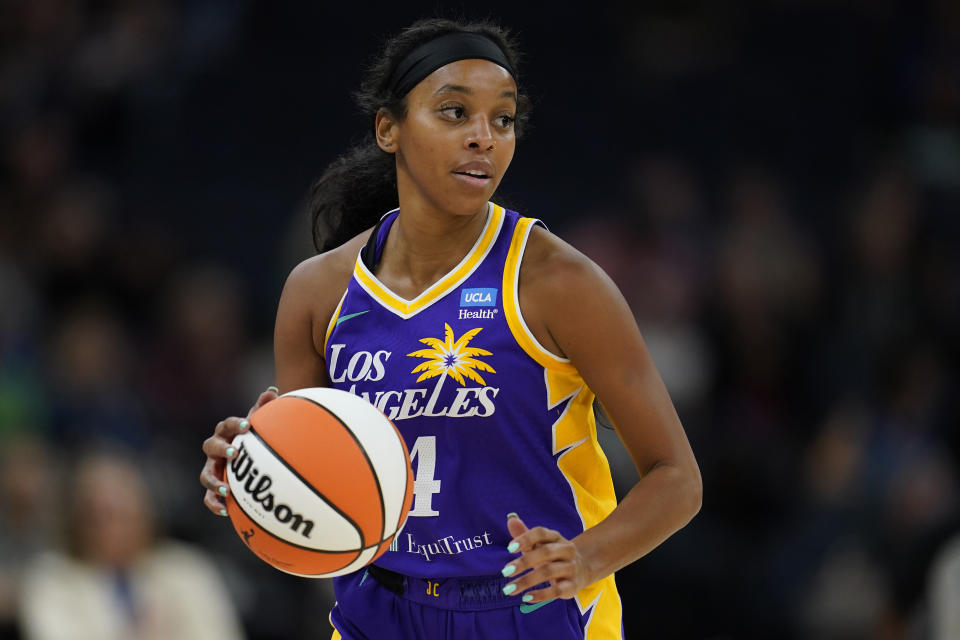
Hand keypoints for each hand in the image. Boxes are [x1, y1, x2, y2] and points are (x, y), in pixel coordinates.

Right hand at [199, 387, 278, 515]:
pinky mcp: (214, 486)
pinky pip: (208, 497)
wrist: (246, 455)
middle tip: (235, 453)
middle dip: (221, 449)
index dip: (236, 425)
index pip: (227, 425)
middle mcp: (215, 449)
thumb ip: (263, 408)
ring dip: (214, 482)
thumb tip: (272, 391)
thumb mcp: (259, 423)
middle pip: (210, 446)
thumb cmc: (253, 437)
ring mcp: (212, 468)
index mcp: (226, 432)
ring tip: (226, 490)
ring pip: (205, 474)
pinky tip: (226, 511)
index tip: (248, 426)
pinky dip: (214, 503)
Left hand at [500, 513, 591, 603]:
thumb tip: (511, 519)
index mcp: (556, 537)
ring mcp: (571, 568)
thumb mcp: (540, 545)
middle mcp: (566, 550)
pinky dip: (541, 595)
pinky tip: (526, 597)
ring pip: (549, 572)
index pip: (541, 533)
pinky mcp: (573, 586)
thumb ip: (524, 534)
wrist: (581, 569)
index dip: (525, 538)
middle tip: (505, 572)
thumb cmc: (553, 555)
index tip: (509, 548)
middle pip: (545, 552)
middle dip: (524, 562)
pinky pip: (557, 591)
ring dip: (527, 581)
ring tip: (509, 589)